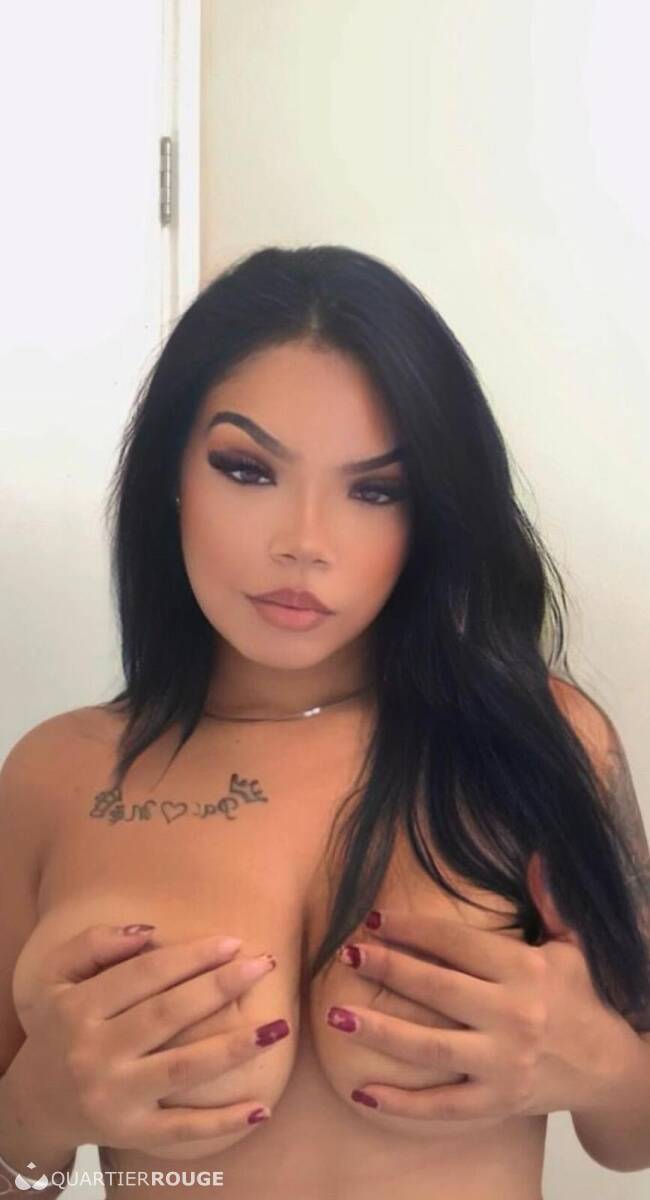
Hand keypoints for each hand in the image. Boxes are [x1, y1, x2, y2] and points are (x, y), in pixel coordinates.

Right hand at [9, 924, 286, 1152]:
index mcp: (79, 1009)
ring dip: (233, 1048)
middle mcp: (95, 1053)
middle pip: (167, 1015)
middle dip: (220, 988)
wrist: (36, 1102)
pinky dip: (222, 1122)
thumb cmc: (60, 1026)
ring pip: (182, 1069)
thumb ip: (95, 944)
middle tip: (264, 965)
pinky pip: (182, 1130)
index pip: (144, 975)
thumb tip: (149, 933)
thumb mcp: (57, 977)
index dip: (191, 956)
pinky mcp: (131, 1134)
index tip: (233, 942)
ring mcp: (115, 1097)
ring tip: (277, 1027)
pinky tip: (261, 1108)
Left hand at [327, 853, 634, 1122]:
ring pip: (430, 1048)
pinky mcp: (497, 1102)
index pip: (456, 944)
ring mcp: (503, 1063)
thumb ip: (548, 903)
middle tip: (346, 955)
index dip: (412, 930)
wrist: (607, 1066)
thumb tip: (536, 857)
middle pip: (437, 989)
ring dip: (380, 1032)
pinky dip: (401, 1103)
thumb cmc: (577, 998)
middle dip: (388, 969)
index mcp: (524, 971)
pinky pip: (442, 1105)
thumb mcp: (568, 946)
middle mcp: (513, 1017)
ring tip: (338, 1016)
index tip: (372, 920)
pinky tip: (363, 1092)